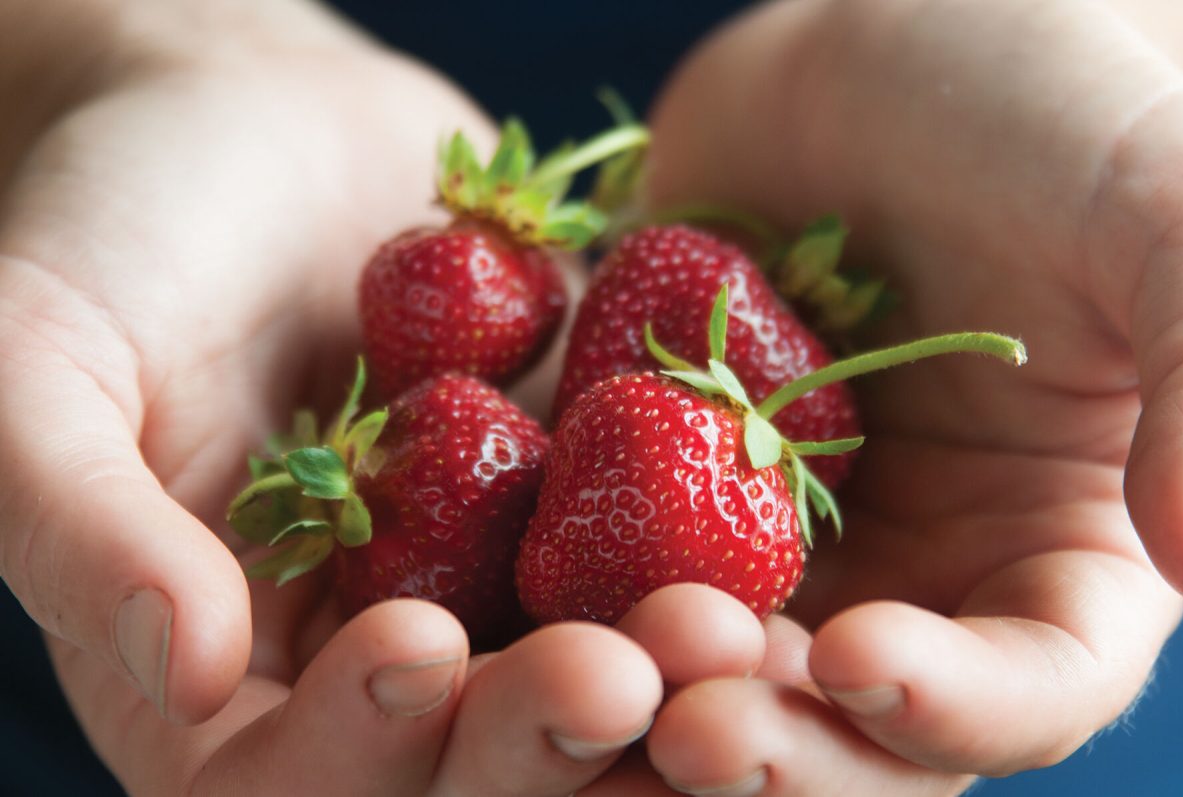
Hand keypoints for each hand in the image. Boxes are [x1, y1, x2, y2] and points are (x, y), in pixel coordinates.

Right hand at [0, 2, 662, 793]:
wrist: (261, 121)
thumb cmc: (122, 230)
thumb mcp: (42, 364)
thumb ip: (78, 524)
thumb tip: (186, 667)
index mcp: (221, 676)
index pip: (286, 781)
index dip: (354, 750)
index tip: (415, 655)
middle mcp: (363, 655)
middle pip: (462, 760)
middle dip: (536, 737)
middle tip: (621, 673)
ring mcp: (482, 583)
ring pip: (577, 677)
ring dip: (654, 678)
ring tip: (718, 627)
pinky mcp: (572, 504)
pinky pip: (648, 552)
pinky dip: (709, 563)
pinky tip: (766, 550)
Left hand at [615, 0, 1182, 791]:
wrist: (868, 43)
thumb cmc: (1040, 110)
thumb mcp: (1158, 208)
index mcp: (1049, 551)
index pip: (1029, 685)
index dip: (952, 706)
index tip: (861, 663)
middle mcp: (913, 574)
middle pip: (849, 723)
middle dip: (775, 737)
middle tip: (690, 717)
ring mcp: (776, 537)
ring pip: (713, 666)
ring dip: (654, 692)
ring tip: (591, 666)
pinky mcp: (661, 481)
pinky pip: (605, 557)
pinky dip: (562, 594)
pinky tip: (500, 598)